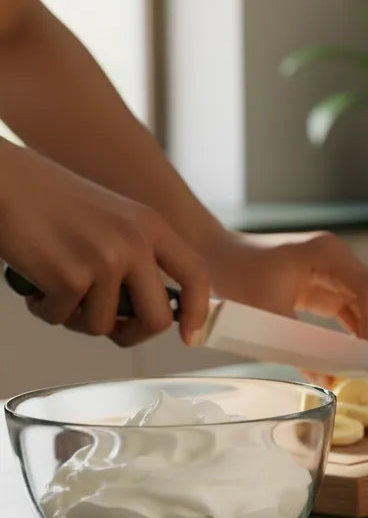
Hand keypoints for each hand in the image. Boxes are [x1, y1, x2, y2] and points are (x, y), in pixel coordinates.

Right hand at [0, 142, 210, 345]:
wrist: (5, 181)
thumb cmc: (50, 200)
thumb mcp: (115, 218)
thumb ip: (139, 254)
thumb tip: (153, 306)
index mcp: (151, 226)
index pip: (197, 275)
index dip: (198, 312)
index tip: (191, 336)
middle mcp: (135, 242)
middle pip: (157, 319)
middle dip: (132, 334)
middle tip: (111, 329)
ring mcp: (105, 260)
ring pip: (102, 325)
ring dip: (76, 318)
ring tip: (58, 288)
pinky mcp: (70, 277)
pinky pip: (62, 319)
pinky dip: (45, 308)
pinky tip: (36, 282)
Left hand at [207, 230, 367, 346]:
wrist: (215, 257)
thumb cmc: (237, 274)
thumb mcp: (267, 312)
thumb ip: (299, 346)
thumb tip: (328, 380)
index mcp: (328, 254)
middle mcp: (339, 259)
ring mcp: (335, 272)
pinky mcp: (327, 287)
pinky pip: (353, 310)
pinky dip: (357, 332)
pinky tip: (355, 356)